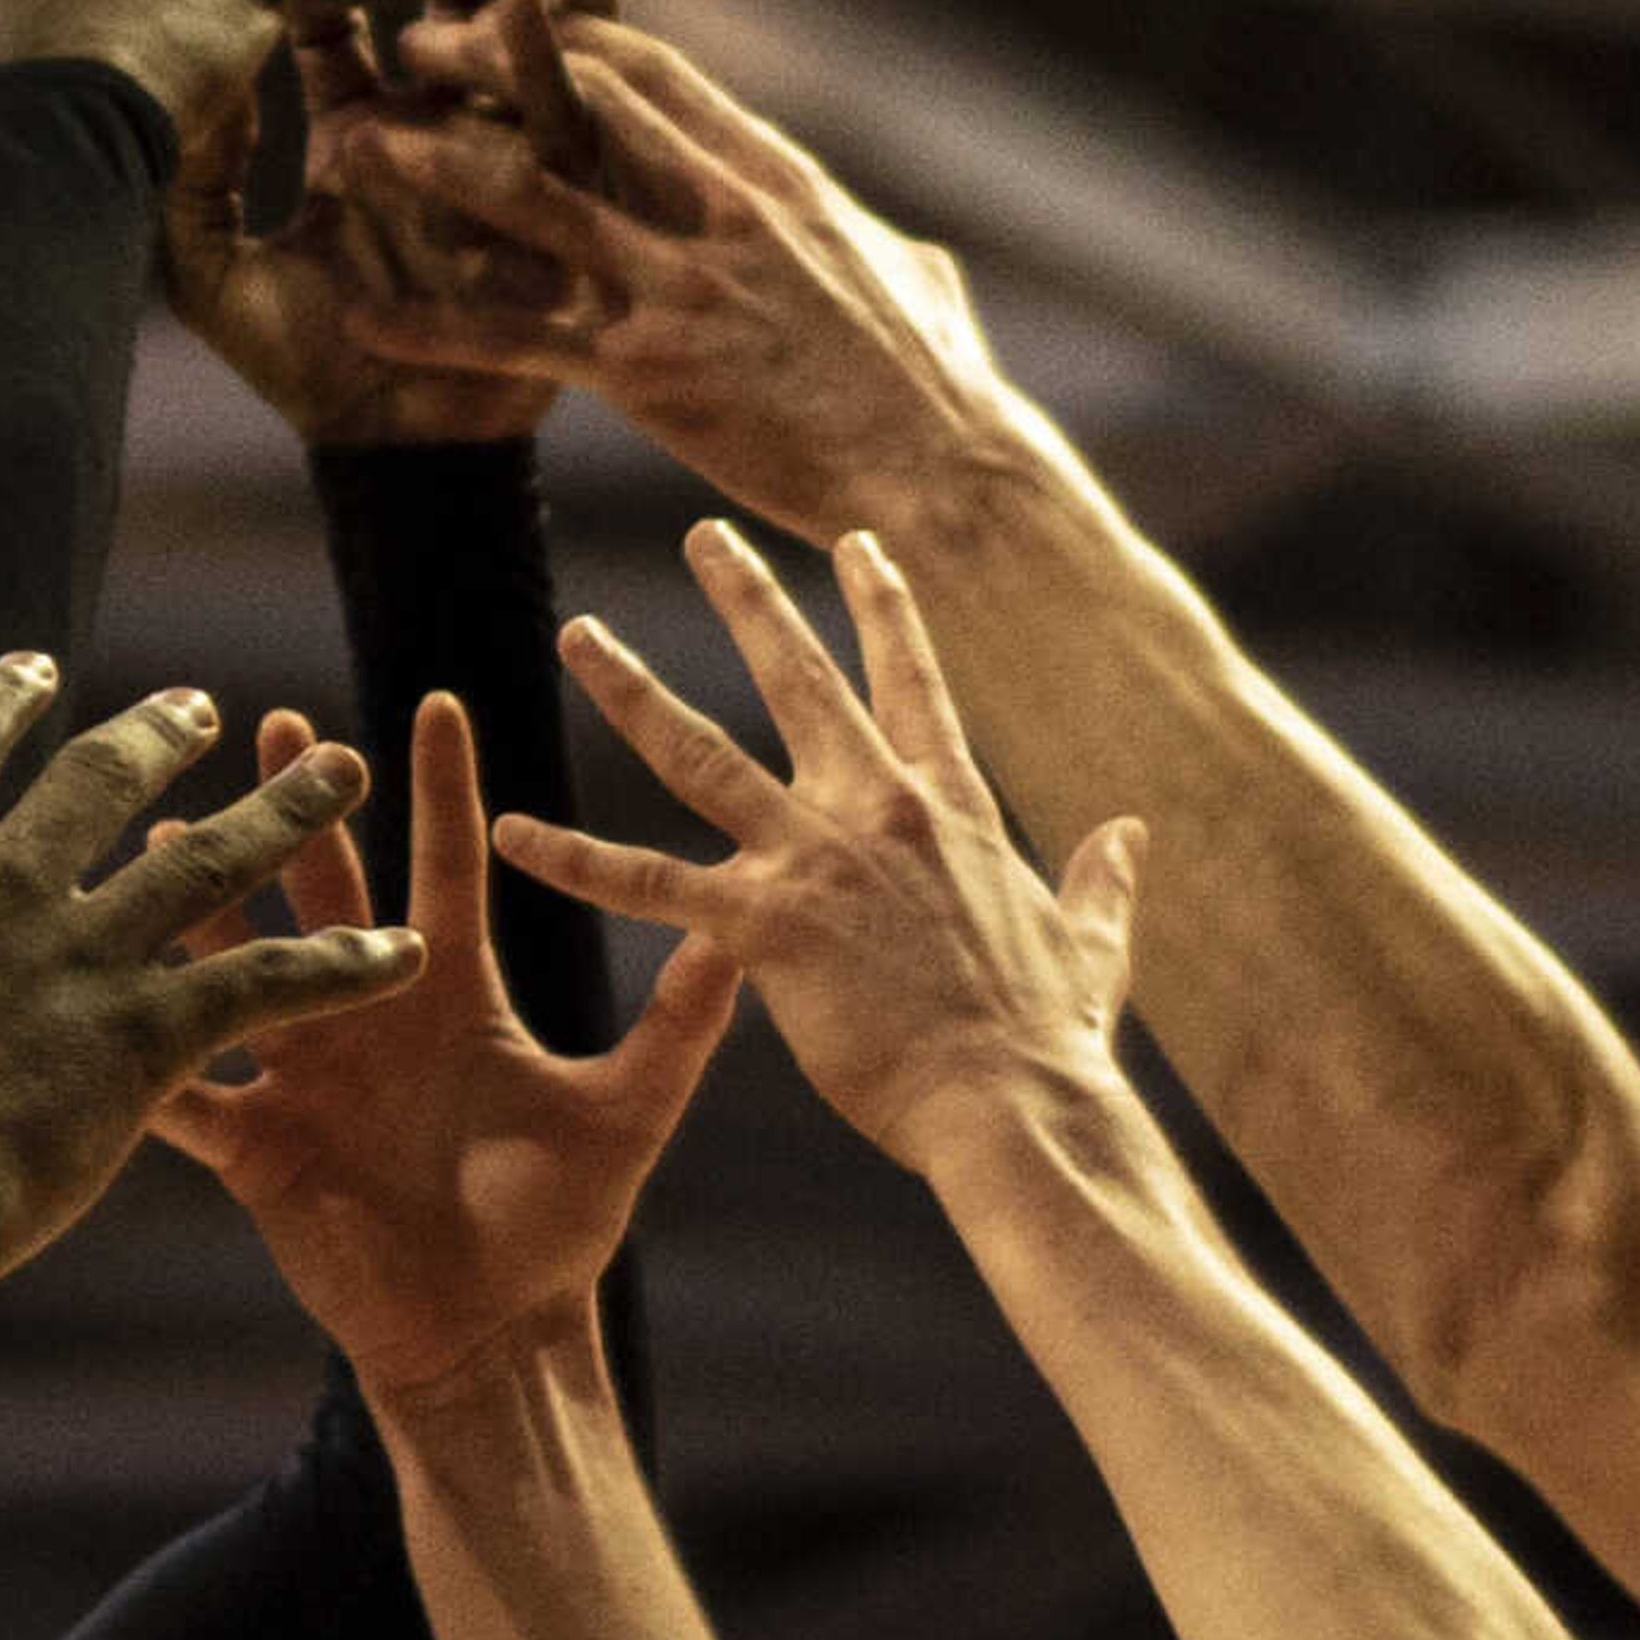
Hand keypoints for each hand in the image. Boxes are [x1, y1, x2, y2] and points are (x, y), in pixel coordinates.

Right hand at [0, 654, 427, 1279]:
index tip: (30, 670)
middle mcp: (3, 895)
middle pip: (97, 782)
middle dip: (157, 735)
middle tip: (203, 706)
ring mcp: (81, 955)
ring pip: (207, 859)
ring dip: (286, 815)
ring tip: (342, 771)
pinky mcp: (147, 1029)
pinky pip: (266, 981)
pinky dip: (340, 967)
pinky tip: (404, 953)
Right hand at [146, 693, 740, 1396]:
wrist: (490, 1336)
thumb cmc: (558, 1228)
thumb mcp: (626, 1117)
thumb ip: (677, 1027)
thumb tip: (748, 941)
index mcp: (451, 993)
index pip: (444, 864)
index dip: (443, 788)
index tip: (438, 701)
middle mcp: (368, 1012)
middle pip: (328, 887)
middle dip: (305, 807)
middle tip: (281, 725)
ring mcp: (304, 1072)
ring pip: (240, 964)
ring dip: (204, 898)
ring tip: (163, 822)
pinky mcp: (257, 1143)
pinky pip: (188, 1091)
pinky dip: (144, 1052)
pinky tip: (95, 1001)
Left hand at [163, 0, 569, 443]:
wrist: (403, 454)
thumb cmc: (308, 374)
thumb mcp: (216, 279)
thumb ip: (189, 184)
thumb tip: (183, 81)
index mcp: (360, 142)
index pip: (338, 40)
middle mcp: (438, 135)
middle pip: (436, 12)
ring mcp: (509, 161)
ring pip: (516, 41)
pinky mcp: (573, 195)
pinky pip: (584, 107)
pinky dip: (583, 32)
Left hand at [346, 0, 1015, 540]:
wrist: (940, 472)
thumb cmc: (937, 383)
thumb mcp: (914, 278)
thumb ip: (878, 244)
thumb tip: (900, 248)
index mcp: (774, 173)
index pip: (652, 67)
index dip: (565, 30)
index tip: (504, 6)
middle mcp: (720, 209)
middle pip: (575, 102)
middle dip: (478, 62)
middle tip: (402, 37)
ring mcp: (680, 285)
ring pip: (527, 198)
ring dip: (430, 166)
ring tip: (347, 142)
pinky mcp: (649, 370)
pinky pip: (516, 337)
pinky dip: (434, 329)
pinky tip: (363, 318)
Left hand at [493, 521, 1146, 1175]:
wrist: (1016, 1105)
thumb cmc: (1050, 1041)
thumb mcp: (1092, 944)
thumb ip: (1102, 882)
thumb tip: (1131, 835)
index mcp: (949, 806)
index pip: (912, 680)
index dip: (883, 607)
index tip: (856, 546)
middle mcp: (875, 808)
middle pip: (798, 677)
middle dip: (748, 597)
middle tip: (703, 534)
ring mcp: (814, 859)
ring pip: (698, 751)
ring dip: (630, 687)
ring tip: (577, 633)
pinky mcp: (763, 926)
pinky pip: (646, 882)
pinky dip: (573, 858)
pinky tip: (508, 832)